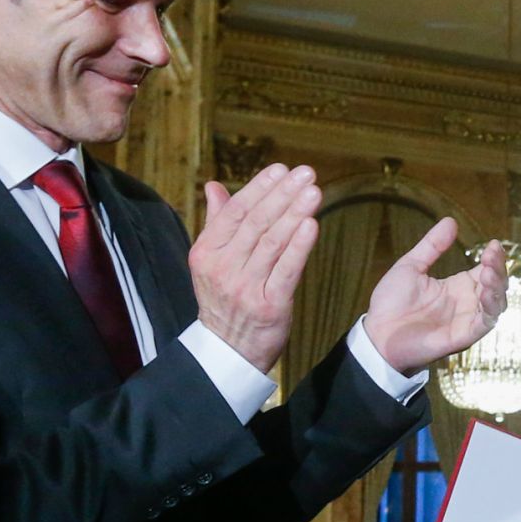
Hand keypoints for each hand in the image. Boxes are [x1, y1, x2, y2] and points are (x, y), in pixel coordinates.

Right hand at [188, 164, 321, 372]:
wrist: (228, 351)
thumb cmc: (224, 300)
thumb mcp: (211, 261)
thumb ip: (216, 222)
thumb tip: (215, 186)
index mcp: (206, 253)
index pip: (235, 212)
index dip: (259, 188)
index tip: (281, 169)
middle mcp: (223, 268)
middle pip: (256, 223)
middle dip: (283, 194)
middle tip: (306, 173)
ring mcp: (245, 288)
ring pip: (273, 243)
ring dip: (295, 213)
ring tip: (314, 191)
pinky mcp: (269, 306)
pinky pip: (286, 270)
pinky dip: (299, 246)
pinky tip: (311, 224)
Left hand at [364, 224, 506, 375]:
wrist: (377, 333)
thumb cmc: (392, 303)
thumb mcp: (411, 266)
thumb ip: (432, 246)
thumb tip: (451, 220)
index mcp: (458, 287)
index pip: (486, 270)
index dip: (494, 258)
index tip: (493, 244)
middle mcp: (467, 303)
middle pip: (496, 285)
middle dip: (498, 269)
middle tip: (491, 255)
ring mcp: (467, 320)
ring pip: (496, 304)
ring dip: (497, 286)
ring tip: (488, 272)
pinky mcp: (463, 336)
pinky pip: (486, 323)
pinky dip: (491, 308)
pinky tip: (486, 292)